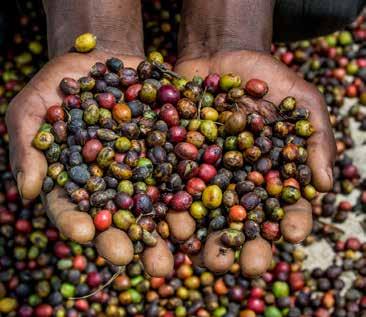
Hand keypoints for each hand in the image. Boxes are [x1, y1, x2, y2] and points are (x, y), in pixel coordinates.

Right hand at [6, 52, 173, 276]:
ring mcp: (145, 167)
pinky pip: (183, 166)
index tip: (87, 235)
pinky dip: (195, 180)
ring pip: (158, 199)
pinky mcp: (170, 148)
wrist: (102, 58)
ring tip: (185, 239)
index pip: (73, 209)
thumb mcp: (33, 108)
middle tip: (150, 266)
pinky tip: (206, 196)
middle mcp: (113, 182)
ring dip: (173, 221)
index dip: (78, 222)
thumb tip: (27, 192)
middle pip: (123, 217)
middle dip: (136, 241)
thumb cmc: (61, 84)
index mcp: (77, 181)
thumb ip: (28, 148)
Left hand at [174, 50, 335, 276]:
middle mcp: (238, 182)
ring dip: (205, 236)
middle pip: (242, 220)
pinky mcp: (177, 162)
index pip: (286, 206)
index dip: (291, 222)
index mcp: (271, 174)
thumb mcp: (301, 101)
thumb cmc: (267, 77)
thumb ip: (315, 139)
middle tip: (244, 266)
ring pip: (206, 214)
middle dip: (244, 244)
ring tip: (203, 256)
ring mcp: (206, 174)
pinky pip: (174, 187)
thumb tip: (325, 185)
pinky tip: (171, 226)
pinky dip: (172, 205)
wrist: (221, 56)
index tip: (294, 235)